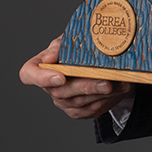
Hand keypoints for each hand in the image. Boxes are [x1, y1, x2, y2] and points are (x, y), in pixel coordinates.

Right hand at [19, 36, 134, 119]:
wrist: (100, 60)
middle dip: (86, 87)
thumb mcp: (72, 39)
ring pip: (81, 102)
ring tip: (122, 83)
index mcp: (41, 66)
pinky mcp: (78, 111)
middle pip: (61, 91)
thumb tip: (51, 56)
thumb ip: (61, 45)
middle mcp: (50, 87)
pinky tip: (122, 88)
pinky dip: (109, 99)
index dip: (41, 78)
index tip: (60, 77)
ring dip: (104, 93)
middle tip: (107, 83)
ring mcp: (63, 102)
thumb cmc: (80, 47)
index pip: (28, 74)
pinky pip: (92, 109)